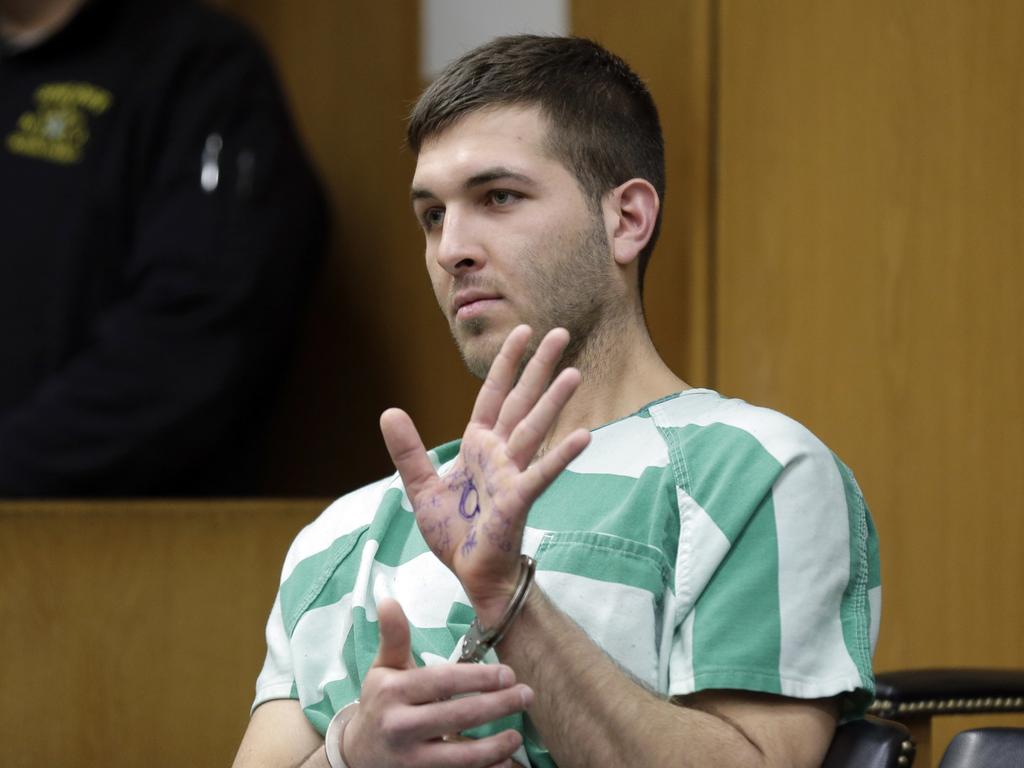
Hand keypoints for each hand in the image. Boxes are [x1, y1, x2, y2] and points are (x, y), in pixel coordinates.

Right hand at [342, 598, 532, 767]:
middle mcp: (400, 725)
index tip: (508, 673)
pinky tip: (506, 763)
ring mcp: (410, 759)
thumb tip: (389, 600)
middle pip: (458, 715)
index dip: (478, 678)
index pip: (443, 681)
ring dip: (495, 746)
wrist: (356, 753)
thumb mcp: (383, 669)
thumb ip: (394, 637)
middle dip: (497, 705)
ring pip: (461, 756)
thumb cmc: (379, 703)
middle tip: (526, 695)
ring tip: (518, 734)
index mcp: (393, 691)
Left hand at [380, 326, 590, 620]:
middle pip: (521, 401)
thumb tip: (389, 411)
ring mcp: (511, 474)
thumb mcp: (421, 487)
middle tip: (562, 333)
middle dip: (539, 367)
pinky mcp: (517, 500)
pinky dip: (560, 455)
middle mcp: (499, 453)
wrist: (471, 572)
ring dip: (553, 401)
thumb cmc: (455, 532)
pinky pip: (540, 473)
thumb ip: (408, 450)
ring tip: (574, 372)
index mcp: (478, 445)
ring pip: (534, 429)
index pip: (494, 395)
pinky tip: (583, 436)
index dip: (507, 363)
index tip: (523, 332)